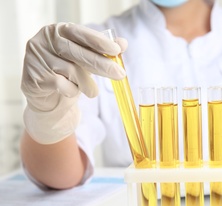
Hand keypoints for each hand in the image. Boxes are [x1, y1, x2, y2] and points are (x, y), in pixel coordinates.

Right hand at [21, 22, 126, 143]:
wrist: (47, 95)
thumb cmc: (68, 72)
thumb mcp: (86, 59)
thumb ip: (103, 50)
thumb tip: (123, 43)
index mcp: (59, 30)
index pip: (81, 33)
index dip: (99, 42)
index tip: (116, 50)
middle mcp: (45, 40)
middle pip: (77, 52)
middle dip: (101, 64)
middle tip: (119, 75)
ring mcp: (37, 57)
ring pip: (71, 71)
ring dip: (87, 84)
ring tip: (92, 91)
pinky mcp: (33, 76)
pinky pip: (61, 85)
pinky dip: (72, 91)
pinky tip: (72, 91)